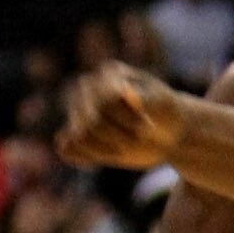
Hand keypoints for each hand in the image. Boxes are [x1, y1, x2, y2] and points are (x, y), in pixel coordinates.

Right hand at [60, 64, 186, 170]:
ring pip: (80, 137)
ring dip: (107, 149)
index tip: (149, 124)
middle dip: (120, 137)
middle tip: (139, 138)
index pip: (107, 101)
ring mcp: (77, 111)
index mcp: (109, 74)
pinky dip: (87, 158)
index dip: (129, 119)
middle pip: (92, 122)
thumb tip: (124, 90)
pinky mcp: (75, 134)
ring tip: (126, 146)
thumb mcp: (163, 104)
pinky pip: (68, 150)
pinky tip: (108, 156)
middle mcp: (87, 89)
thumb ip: (145, 98)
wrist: (165, 132)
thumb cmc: (165, 113)